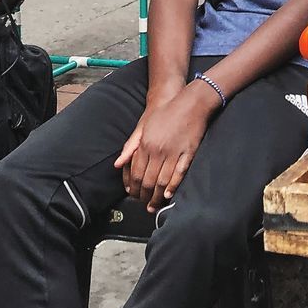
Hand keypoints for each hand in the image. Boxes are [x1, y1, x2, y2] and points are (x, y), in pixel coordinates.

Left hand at [114, 82, 216, 210]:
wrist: (189, 102)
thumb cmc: (165, 113)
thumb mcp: (143, 127)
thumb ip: (130, 147)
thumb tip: (118, 165)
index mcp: (145, 144)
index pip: (136, 173)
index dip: (134, 188)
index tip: (134, 196)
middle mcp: (157, 150)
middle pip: (148, 180)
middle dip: (145, 196)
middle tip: (145, 205)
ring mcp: (173, 152)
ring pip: (163, 180)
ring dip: (158, 196)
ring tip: (155, 205)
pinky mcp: (188, 152)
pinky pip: (179, 173)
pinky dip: (173, 185)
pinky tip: (169, 194)